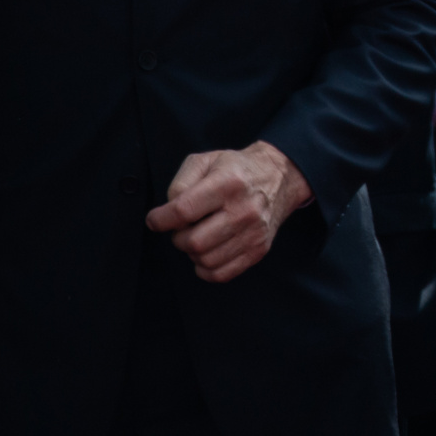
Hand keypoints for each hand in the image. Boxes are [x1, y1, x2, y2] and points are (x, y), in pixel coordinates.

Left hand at [143, 141, 310, 281]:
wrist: (279, 177)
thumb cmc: (235, 169)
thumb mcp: (205, 161)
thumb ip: (180, 183)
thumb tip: (168, 214)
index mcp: (229, 182)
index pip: (183, 211)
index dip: (160, 219)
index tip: (157, 219)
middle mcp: (244, 209)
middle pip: (194, 242)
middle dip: (178, 237)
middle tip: (183, 227)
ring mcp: (254, 232)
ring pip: (206, 260)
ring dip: (192, 252)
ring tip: (198, 236)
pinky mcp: (259, 249)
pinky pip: (221, 274)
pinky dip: (206, 268)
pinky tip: (208, 251)